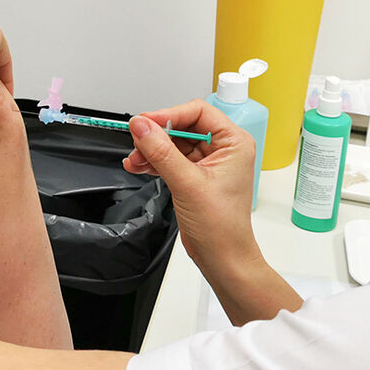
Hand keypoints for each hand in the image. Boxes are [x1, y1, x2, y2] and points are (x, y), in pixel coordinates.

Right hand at [123, 99, 260, 274]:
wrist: (222, 258)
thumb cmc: (221, 226)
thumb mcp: (187, 183)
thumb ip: (161, 151)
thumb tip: (141, 126)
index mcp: (234, 143)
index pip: (198, 112)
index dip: (169, 114)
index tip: (145, 122)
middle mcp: (223, 149)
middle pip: (183, 126)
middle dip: (157, 135)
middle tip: (137, 143)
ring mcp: (209, 162)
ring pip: (173, 143)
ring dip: (152, 149)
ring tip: (135, 160)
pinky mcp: (195, 176)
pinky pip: (171, 158)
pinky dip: (154, 161)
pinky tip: (139, 167)